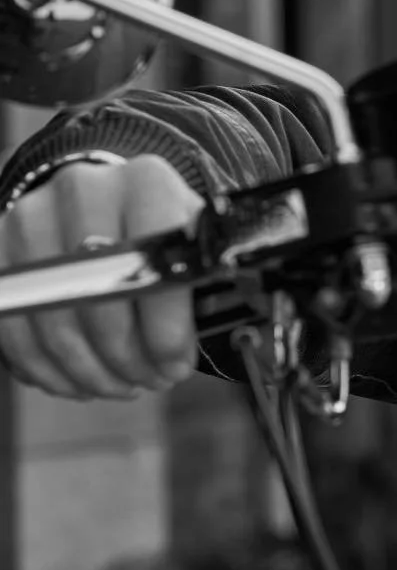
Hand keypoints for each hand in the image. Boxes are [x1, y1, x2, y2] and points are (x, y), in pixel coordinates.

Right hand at [0, 155, 205, 398]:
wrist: (113, 198)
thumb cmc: (167, 235)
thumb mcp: (197, 246)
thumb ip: (203, 286)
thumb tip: (190, 350)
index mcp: (147, 183)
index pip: (153, 267)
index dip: (164, 330)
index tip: (176, 366)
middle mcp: (84, 189)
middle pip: (97, 297)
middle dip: (127, 358)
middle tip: (150, 382)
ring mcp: (32, 215)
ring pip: (52, 317)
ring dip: (88, 369)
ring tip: (119, 385)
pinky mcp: (0, 243)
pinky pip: (12, 321)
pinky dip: (44, 365)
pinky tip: (76, 382)